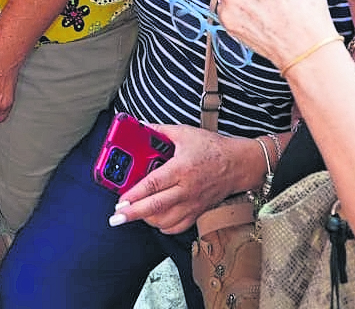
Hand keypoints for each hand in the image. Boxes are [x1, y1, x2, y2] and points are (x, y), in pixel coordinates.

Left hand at [110, 125, 246, 233]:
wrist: (238, 164)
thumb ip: (161, 130)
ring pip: (166, 220)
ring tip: (133, 213)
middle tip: (116, 217)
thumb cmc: (212, 148)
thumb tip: (140, 127)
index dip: (135, 194)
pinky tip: (154, 220)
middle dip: (133, 213)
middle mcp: (186, 189)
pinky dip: (163, 226)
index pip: (153, 184)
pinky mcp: (198, 212)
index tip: (120, 200)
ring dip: (146, 219)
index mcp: (181, 168)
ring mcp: (192, 203)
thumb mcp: (185, 133)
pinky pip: (178, 227)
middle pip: (156, 206)